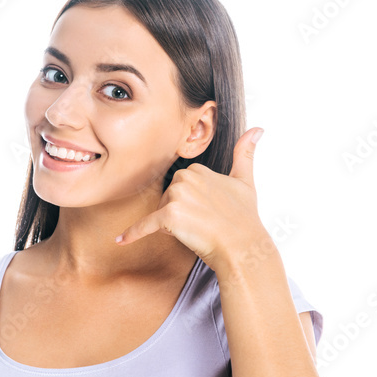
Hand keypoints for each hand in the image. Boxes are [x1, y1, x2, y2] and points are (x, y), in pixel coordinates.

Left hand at [115, 127, 271, 276]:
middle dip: (177, 212)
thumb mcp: (245, 181)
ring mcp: (177, 196)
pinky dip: (132, 234)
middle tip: (203, 223)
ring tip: (197, 230)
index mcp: (197, 169)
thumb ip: (245, 153)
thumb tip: (257, 129)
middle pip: (166, 198)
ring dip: (171, 224)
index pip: (178, 187)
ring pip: (159, 212)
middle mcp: (185, 178)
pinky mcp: (169, 216)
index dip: (189, 202)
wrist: (243, 247)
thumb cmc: (244, 218)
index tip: (207, 211)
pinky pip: (145, 225)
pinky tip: (119, 241)